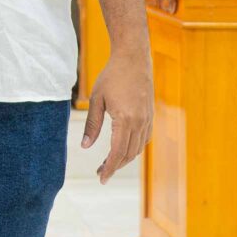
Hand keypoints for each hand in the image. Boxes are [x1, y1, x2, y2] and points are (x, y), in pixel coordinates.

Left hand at [82, 47, 153, 183]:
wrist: (133, 58)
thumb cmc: (111, 76)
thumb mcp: (96, 99)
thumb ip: (92, 124)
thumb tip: (85, 147)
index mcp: (125, 119)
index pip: (117, 152)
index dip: (109, 167)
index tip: (101, 178)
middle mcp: (140, 122)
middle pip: (128, 154)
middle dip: (114, 166)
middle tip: (100, 173)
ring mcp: (148, 119)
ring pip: (137, 148)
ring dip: (124, 158)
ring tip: (109, 163)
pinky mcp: (150, 115)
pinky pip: (144, 139)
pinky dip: (134, 148)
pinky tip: (123, 149)